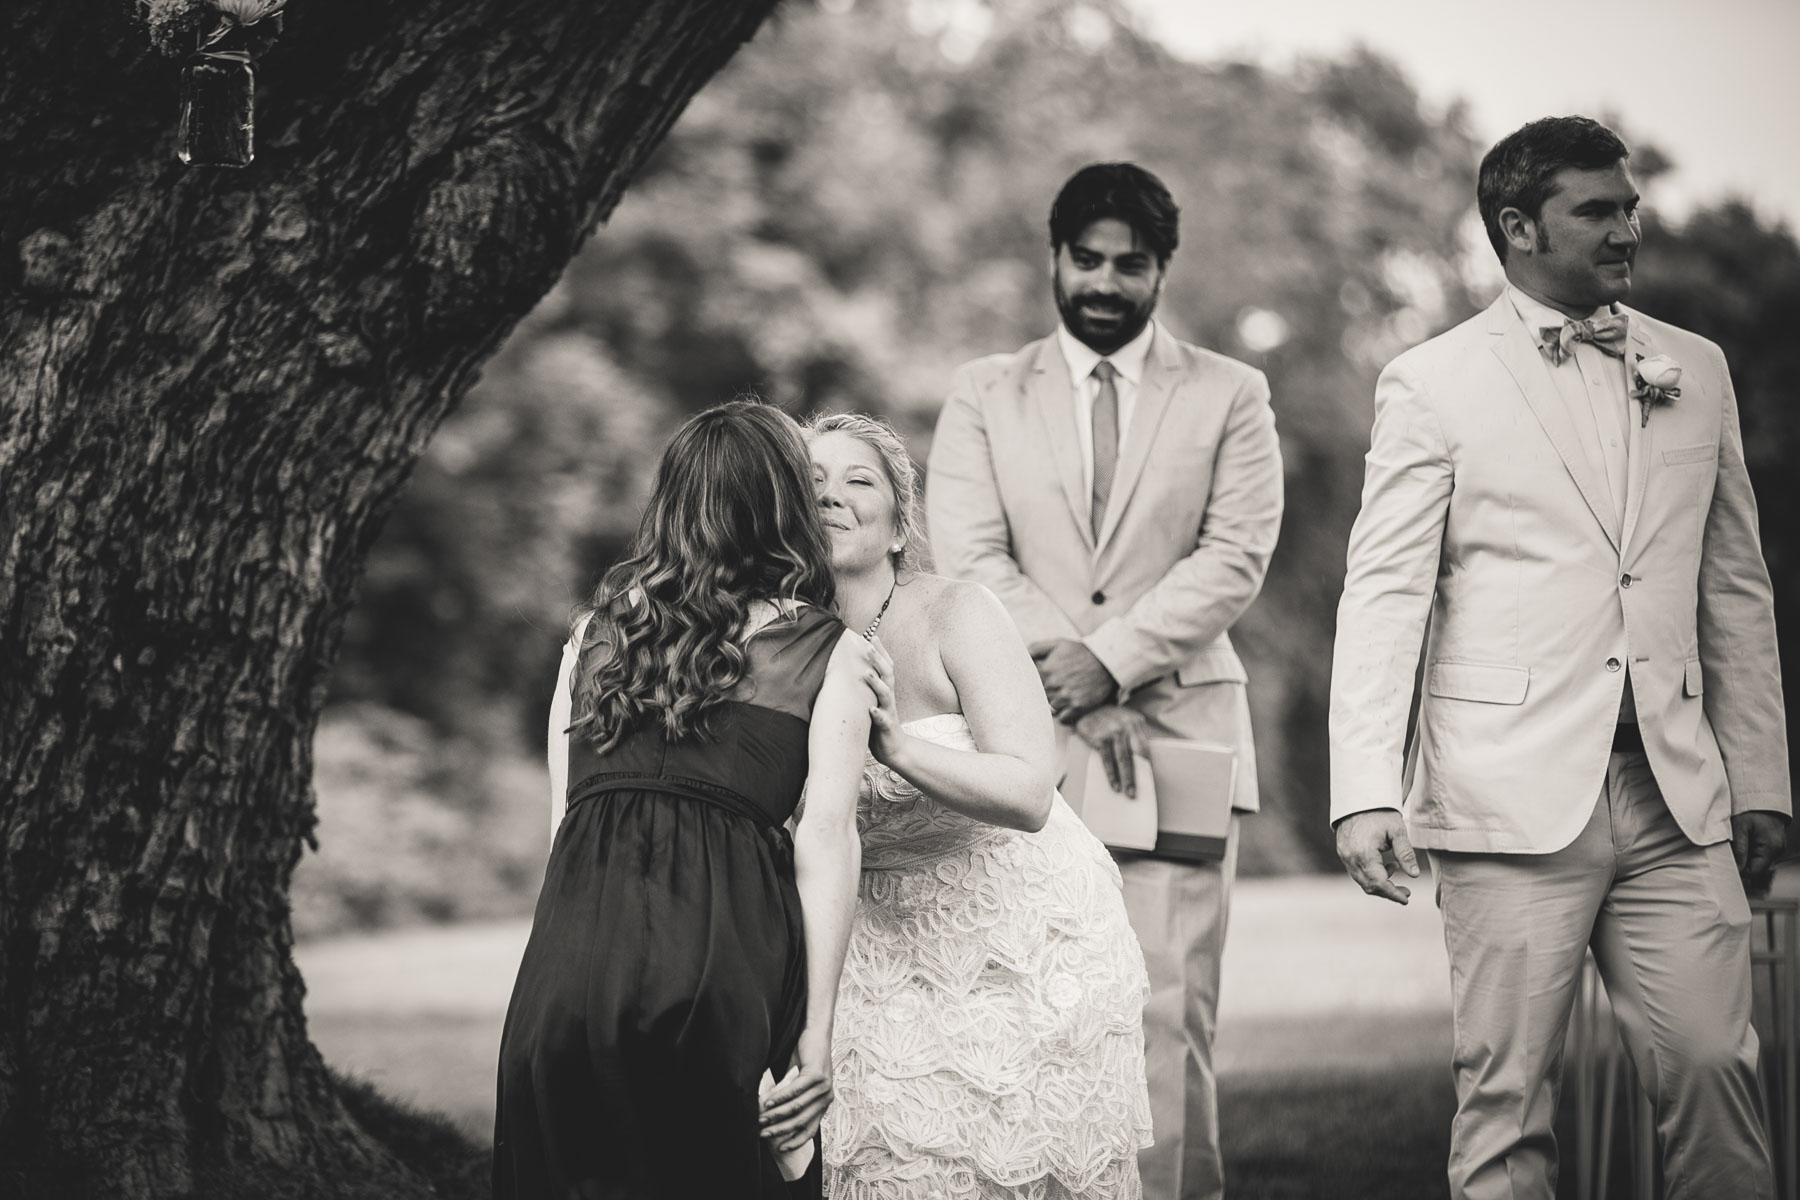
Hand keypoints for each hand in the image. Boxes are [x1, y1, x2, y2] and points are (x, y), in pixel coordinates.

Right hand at [758, 1027, 832, 1152]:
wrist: (815, 1033)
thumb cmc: (804, 1057)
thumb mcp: (797, 1082)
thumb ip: (789, 1098)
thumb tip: (770, 1114)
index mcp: (823, 1103)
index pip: (810, 1129)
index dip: (795, 1141)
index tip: (780, 1149)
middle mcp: (826, 1098)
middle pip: (801, 1121)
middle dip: (780, 1129)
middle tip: (762, 1133)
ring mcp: (823, 1087)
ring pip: (796, 1107)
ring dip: (777, 1114)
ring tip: (761, 1118)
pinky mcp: (817, 1075)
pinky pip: (795, 1090)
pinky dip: (779, 1097)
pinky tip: (767, 1101)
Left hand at [864, 635, 905, 766]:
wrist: (894, 749)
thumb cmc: (879, 724)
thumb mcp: (873, 702)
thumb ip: (868, 687)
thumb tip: (855, 669)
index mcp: (885, 691)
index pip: (886, 667)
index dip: (880, 652)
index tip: (871, 635)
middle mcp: (888, 698)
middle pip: (887, 674)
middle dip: (878, 659)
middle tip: (867, 646)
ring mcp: (889, 712)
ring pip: (885, 694)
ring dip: (876, 683)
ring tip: (866, 673)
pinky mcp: (887, 728)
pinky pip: (883, 720)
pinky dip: (877, 714)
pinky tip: (871, 710)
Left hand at [1029, 639, 1115, 722]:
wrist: (1106, 661)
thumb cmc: (1080, 651)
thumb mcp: (1057, 643)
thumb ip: (1036, 648)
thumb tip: (1022, 656)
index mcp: (1046, 670)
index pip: (1029, 684)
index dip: (1034, 684)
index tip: (1040, 683)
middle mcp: (1054, 685)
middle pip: (1040, 697)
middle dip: (1045, 693)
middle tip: (1056, 688)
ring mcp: (1066, 697)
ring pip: (1050, 707)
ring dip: (1055, 703)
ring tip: (1065, 694)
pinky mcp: (1078, 706)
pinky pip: (1062, 718)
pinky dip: (1064, 713)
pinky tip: (1069, 704)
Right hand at [1073, 706, 1150, 796]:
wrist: (1083, 706)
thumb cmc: (1105, 717)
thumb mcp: (1123, 720)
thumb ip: (1133, 734)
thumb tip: (1141, 760)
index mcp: (1135, 722)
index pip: (1144, 747)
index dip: (1147, 764)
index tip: (1148, 778)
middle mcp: (1126, 726)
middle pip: (1136, 755)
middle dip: (1139, 775)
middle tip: (1139, 791)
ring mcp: (1112, 732)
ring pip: (1123, 760)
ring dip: (1126, 779)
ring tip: (1128, 793)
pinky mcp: (1100, 738)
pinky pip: (1107, 761)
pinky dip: (1111, 775)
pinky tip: (1114, 784)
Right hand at [1335, 809, 1419, 904]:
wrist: (1358, 798)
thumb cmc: (1380, 813)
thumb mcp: (1397, 831)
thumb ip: (1405, 854)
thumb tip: (1414, 875)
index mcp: (1364, 853)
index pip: (1379, 883)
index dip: (1393, 893)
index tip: (1406, 898)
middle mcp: (1351, 858)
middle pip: (1369, 886)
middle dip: (1388, 891)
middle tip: (1406, 891)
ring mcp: (1344, 856)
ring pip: (1362, 880)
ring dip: (1379, 883)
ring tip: (1396, 870)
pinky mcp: (1343, 853)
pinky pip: (1356, 872)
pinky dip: (1371, 874)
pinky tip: (1385, 864)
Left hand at [1731, 810, 1788, 896]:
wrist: (1762, 796)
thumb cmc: (1750, 809)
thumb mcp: (1739, 827)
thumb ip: (1738, 850)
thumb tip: (1737, 870)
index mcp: (1770, 848)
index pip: (1754, 872)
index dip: (1739, 873)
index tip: (1725, 870)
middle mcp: (1778, 850)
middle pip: (1758, 870)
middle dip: (1742, 868)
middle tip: (1727, 861)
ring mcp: (1778, 848)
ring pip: (1760, 864)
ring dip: (1747, 862)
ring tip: (1735, 851)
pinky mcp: (1775, 845)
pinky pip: (1762, 857)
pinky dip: (1751, 856)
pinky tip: (1743, 848)